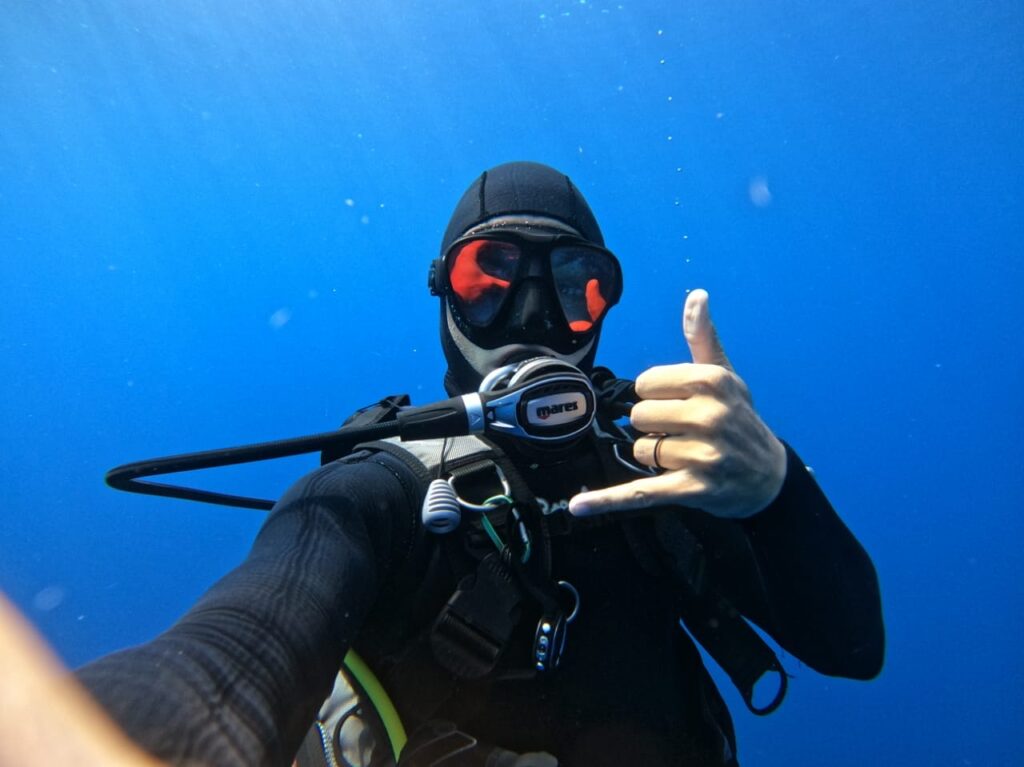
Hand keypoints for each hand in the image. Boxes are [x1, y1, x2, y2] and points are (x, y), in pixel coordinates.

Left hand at [570, 289, 785, 518]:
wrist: (769, 477)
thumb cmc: (740, 420)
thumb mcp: (726, 377)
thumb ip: (702, 338)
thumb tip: (696, 295)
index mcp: (713, 382)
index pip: (646, 384)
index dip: (656, 396)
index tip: (680, 405)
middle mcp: (711, 416)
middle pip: (639, 416)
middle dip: (654, 427)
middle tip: (684, 434)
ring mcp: (703, 455)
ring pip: (640, 450)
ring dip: (654, 457)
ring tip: (685, 458)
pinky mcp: (692, 489)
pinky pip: (639, 491)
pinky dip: (607, 501)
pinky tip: (578, 506)